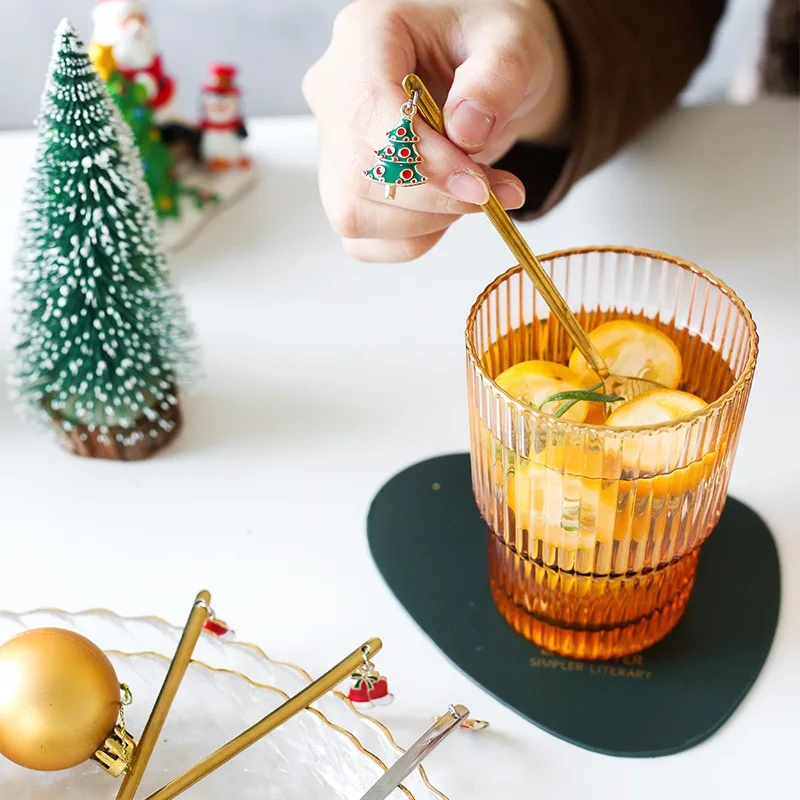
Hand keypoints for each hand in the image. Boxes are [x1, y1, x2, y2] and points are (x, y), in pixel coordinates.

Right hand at [303, 0, 571, 261]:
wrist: (482, 75)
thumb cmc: (487, 48)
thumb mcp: (512, 43)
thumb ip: (496, 79)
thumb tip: (466, 132)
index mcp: (364, 36)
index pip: (368, 109)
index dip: (423, 159)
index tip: (477, 185)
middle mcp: (333, 93)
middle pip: (359, 173)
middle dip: (433, 198)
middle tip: (492, 191)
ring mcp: (332, 148)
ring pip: (354, 214)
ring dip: (427, 222)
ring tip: (474, 193)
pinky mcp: (344, 191)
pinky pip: (363, 241)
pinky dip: (413, 240)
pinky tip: (446, 211)